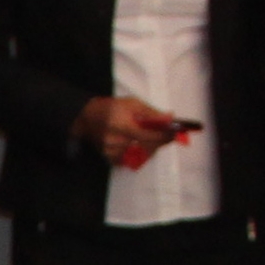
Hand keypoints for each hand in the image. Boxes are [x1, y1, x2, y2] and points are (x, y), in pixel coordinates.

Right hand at [75, 94, 190, 170]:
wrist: (88, 118)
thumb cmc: (113, 108)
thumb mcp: (133, 104)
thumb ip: (152, 113)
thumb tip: (170, 119)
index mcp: (121, 124)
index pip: (148, 135)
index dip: (164, 136)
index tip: (176, 133)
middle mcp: (115, 140)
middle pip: (146, 148)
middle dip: (160, 142)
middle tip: (168, 136)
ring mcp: (112, 152)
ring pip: (140, 155)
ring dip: (150, 148)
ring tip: (150, 138)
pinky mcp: (110, 158)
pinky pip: (131, 160)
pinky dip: (138, 153)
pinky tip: (136, 144)